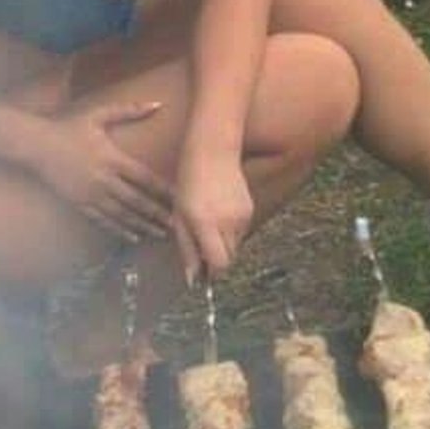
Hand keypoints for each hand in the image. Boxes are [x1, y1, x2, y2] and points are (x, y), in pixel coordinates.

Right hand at [28, 100, 172, 241]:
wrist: (36, 145)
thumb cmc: (69, 127)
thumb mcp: (99, 114)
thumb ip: (130, 110)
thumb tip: (158, 104)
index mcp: (112, 158)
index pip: (145, 179)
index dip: (164, 191)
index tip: (181, 199)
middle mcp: (104, 179)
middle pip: (137, 201)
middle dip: (158, 214)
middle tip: (177, 225)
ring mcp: (90, 194)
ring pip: (122, 215)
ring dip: (143, 225)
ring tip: (160, 233)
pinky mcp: (79, 203)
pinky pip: (103, 220)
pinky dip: (120, 230)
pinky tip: (133, 237)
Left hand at [172, 151, 253, 283]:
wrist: (213, 149)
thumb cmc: (189, 180)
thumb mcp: (179, 214)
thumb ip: (187, 248)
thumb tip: (192, 279)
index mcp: (205, 223)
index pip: (219, 264)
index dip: (211, 273)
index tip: (201, 273)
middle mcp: (227, 221)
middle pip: (228, 258)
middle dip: (215, 259)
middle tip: (200, 246)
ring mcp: (242, 215)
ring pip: (235, 246)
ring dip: (222, 244)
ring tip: (207, 223)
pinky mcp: (250, 209)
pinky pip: (240, 231)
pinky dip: (230, 230)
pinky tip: (218, 212)